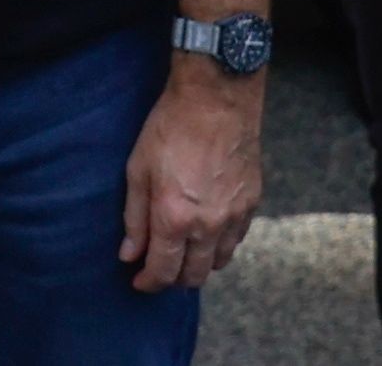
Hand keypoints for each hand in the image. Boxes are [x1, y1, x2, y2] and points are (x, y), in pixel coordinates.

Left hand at [118, 59, 262, 293]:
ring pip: (217, 263)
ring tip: (183, 251)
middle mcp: (208, 226)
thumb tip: (129, 254)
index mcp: (174, 219)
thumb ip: (134, 218)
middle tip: (159, 267)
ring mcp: (233, 216)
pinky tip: (207, 232)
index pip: (162, 271)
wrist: (217, 98)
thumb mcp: (138, 169)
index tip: (138, 281)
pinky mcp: (252, 204)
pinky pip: (236, 241)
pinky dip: (220, 246)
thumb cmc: (170, 128)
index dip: (147, 283)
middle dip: (172, 279)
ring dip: (198, 265)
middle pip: (192, 276)